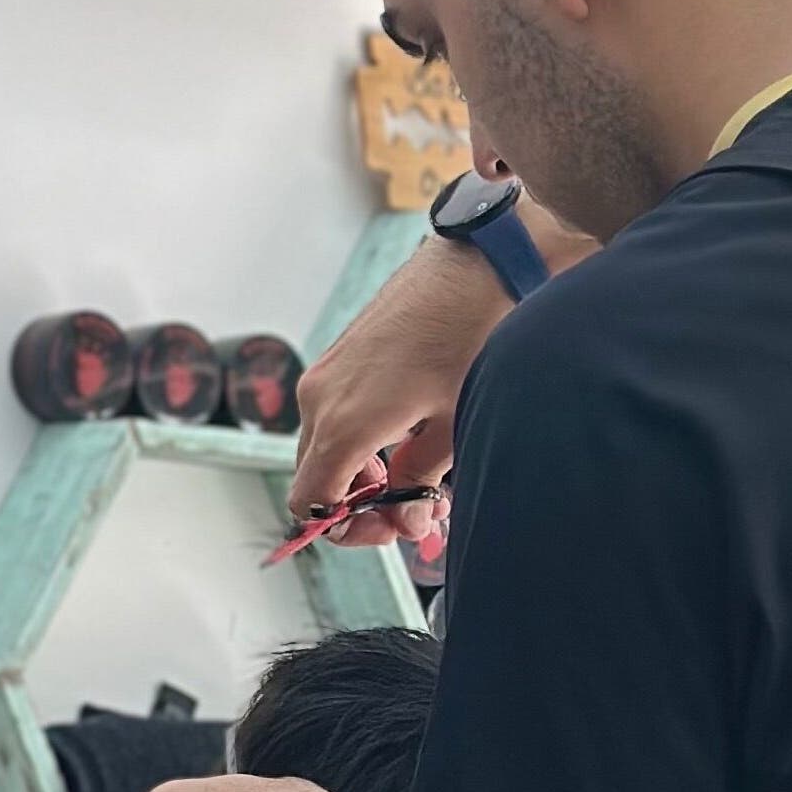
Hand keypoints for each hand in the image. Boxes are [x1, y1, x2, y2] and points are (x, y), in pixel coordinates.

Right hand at [289, 238, 504, 548]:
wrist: (481, 262)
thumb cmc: (474, 336)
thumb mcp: (455, 423)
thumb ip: (422, 478)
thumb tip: (407, 513)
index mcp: (345, 422)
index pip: (310, 503)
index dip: (346, 530)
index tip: (391, 528)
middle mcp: (321, 397)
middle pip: (314, 480)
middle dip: (360, 506)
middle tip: (415, 509)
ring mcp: (328, 373)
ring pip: (324, 449)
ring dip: (362, 475)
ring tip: (421, 476)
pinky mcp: (342, 357)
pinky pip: (334, 415)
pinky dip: (362, 441)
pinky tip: (411, 439)